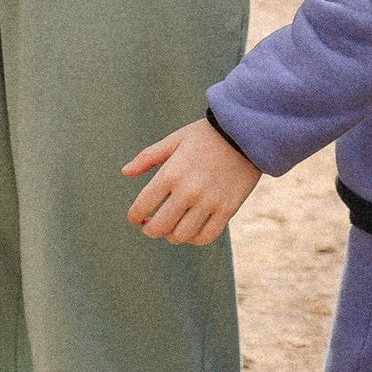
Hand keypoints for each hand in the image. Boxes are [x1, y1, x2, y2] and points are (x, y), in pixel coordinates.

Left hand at [125, 117, 262, 244]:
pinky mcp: (227, 209)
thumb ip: (148, 157)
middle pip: (159, 227)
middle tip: (151, 225)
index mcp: (170, 173)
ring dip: (171, 235)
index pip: (142, 206)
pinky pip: (206, 237)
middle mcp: (187, 191)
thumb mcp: (175, 139)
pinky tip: (191, 229)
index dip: (134, 216)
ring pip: (181, 236)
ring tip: (172, 227)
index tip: (136, 217)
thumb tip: (125, 173)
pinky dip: (194, 239)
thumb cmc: (207, 135)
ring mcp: (209, 202)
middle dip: (150, 229)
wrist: (247, 133)